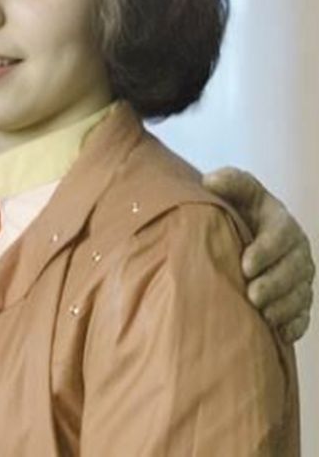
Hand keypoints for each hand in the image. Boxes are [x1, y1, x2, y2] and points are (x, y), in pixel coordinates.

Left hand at [203, 166, 313, 342]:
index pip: (281, 236)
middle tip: (253, 295)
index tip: (246, 265)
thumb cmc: (239, 210)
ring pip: (300, 295)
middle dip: (276, 284)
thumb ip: (231, 181)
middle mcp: (297, 252)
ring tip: (263, 314)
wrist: (245, 232)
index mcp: (282, 224)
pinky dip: (294, 325)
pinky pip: (303, 315)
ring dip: (284, 307)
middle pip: (294, 270)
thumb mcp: (237, 191)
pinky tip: (281, 333)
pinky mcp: (298, 299)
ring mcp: (300, 277)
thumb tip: (211, 180)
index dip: (267, 251)